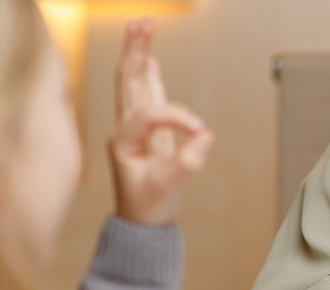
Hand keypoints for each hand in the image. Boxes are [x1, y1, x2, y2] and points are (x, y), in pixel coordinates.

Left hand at [108, 19, 213, 225]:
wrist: (142, 226)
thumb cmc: (150, 208)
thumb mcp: (169, 187)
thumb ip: (187, 162)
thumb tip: (205, 135)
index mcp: (124, 141)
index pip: (152, 115)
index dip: (177, 118)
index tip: (200, 132)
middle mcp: (125, 131)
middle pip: (128, 81)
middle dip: (135, 50)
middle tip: (143, 23)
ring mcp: (135, 131)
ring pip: (135, 85)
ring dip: (139, 56)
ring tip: (142, 28)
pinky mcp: (147, 135)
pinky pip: (146, 98)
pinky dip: (149, 77)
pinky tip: (150, 61)